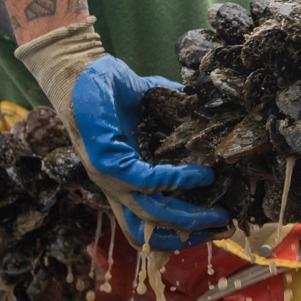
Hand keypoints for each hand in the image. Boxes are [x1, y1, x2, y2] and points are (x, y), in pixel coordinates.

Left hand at [15, 18, 229, 249]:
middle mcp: (114, 184)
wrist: (78, 69)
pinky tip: (200, 174)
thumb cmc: (106, 89)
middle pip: (150, 227)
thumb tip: (207, 119)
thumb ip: (174, 121)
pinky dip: (177, 180)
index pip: (146, 221)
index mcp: (122, 177)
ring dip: (187, 216)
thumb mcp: (148, 112)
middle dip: (189, 231)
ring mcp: (108, 177)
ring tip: (218, 212)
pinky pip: (148, 181)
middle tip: (222, 225)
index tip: (210, 226)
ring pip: (151, 213)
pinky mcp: (107, 162)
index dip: (176, 231)